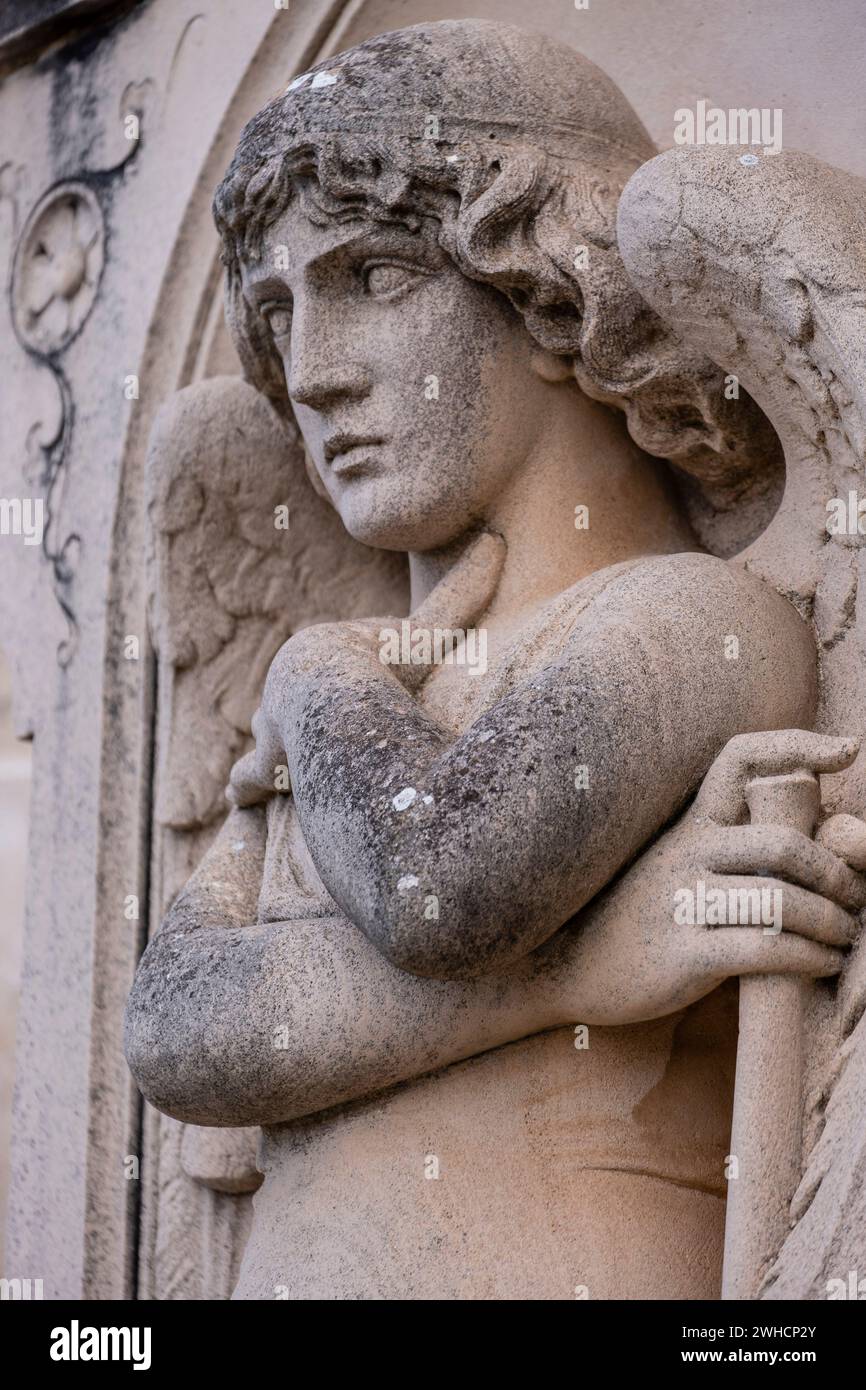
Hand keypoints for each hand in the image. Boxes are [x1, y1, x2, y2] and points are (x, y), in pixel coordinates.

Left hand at [225, 530, 505, 805]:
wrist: (327, 692)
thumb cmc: (380, 663)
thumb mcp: (427, 634)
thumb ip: (463, 595)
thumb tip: (499, 541)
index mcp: (332, 654)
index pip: (345, 662)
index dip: (360, 672)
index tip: (363, 682)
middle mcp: (300, 688)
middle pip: (310, 693)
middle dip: (314, 706)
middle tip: (329, 731)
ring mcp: (277, 728)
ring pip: (274, 733)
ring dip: (283, 747)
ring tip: (293, 768)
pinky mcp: (266, 766)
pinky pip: (251, 778)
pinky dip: (248, 786)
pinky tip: (241, 798)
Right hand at [544, 730, 863, 1024]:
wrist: (570, 967)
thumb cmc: (644, 918)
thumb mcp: (679, 866)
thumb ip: (734, 847)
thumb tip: (815, 834)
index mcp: (690, 824)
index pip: (739, 757)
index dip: (796, 745)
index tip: (847, 749)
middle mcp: (686, 853)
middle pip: (783, 842)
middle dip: (836, 873)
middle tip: (855, 896)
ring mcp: (683, 902)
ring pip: (782, 900)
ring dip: (832, 922)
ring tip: (845, 936)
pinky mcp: (684, 953)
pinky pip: (766, 949)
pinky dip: (810, 957)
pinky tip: (822, 963)